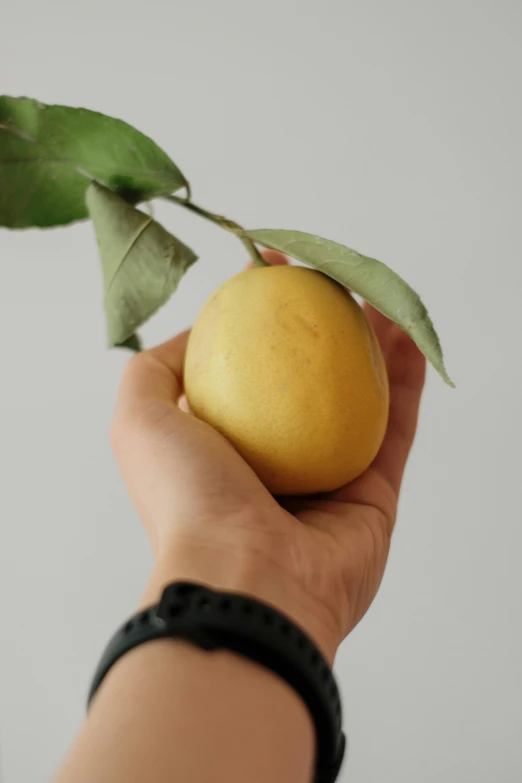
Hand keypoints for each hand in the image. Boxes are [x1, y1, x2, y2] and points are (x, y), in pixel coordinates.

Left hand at [111, 252, 425, 661]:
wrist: (249, 580)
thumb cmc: (188, 498)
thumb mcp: (139, 419)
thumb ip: (155, 370)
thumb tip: (196, 333)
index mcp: (223, 450)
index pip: (244, 369)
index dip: (256, 317)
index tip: (268, 272)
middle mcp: (275, 464)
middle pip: (305, 381)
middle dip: (318, 328)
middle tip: (327, 281)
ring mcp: (327, 480)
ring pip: (357, 398)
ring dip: (369, 344)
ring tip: (372, 295)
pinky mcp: (374, 495)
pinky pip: (394, 425)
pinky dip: (403, 378)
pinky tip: (404, 332)